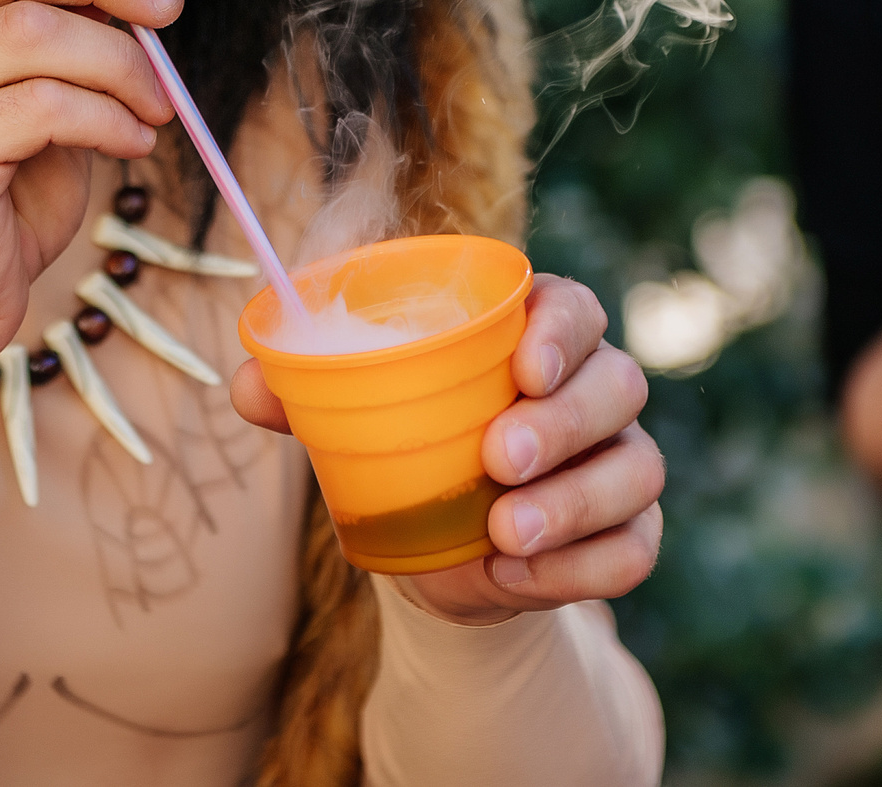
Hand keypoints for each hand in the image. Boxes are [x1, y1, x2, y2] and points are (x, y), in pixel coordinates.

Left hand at [231, 275, 662, 626]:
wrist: (439, 553)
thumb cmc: (406, 451)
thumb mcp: (357, 420)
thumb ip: (305, 394)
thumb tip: (245, 382)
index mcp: (535, 335)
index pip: (574, 307)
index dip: (560, 329)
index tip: (522, 365)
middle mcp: (593, 389)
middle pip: (615, 384)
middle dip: (561, 423)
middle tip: (497, 460)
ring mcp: (619, 462)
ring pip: (636, 471)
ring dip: (572, 504)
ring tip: (502, 534)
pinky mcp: (628, 534)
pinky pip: (634, 550)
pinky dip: (581, 569)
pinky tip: (518, 576)